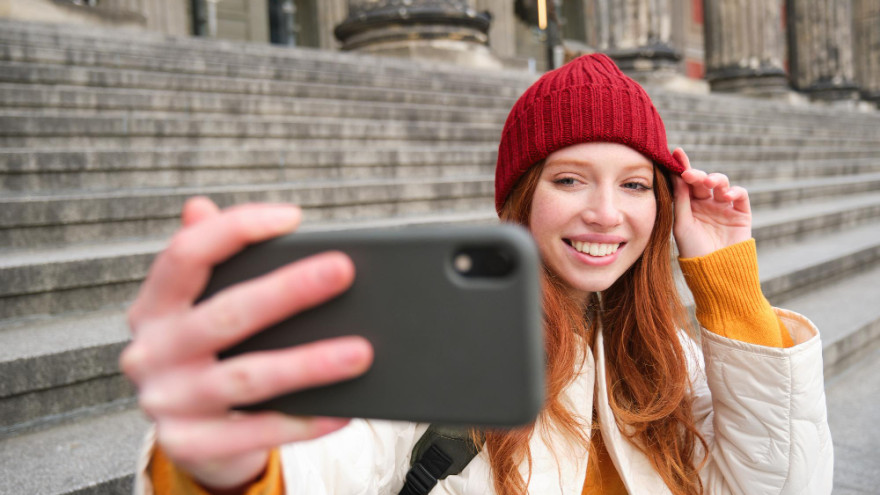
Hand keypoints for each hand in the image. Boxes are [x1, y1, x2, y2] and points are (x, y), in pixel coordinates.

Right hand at [120, 197, 372, 489]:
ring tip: (361, 351)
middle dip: (289, 291)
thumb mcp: (197, 307)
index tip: (292, 216)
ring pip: (249, 377)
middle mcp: (151, 352)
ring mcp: (168, 402)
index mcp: (153, 307)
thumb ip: (205, 259)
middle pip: (227, 314)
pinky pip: (257, 432)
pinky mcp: (188, 445)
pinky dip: (304, 421)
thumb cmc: (208, 355)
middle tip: (343, 271)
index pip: (186, 255)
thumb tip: (200, 206)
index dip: (236, 229)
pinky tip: (343, 410)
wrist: (190, 436)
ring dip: (310, 364)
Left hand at [671, 148, 751, 258]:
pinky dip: (734, 191)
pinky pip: (740, 196)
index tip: (677, 152)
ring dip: (716, 179)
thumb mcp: (682, 224)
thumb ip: (681, 199)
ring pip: (722, 184)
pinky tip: (726, 195)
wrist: (715, 271)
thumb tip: (676, 174)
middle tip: (690, 174)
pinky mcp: (740, 213)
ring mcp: (724, 208)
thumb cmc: (693, 250)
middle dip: (698, 175)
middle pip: (703, 181)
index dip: (682, 167)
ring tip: (710, 183)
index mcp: (689, 206)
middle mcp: (706, 204)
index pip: (686, 182)